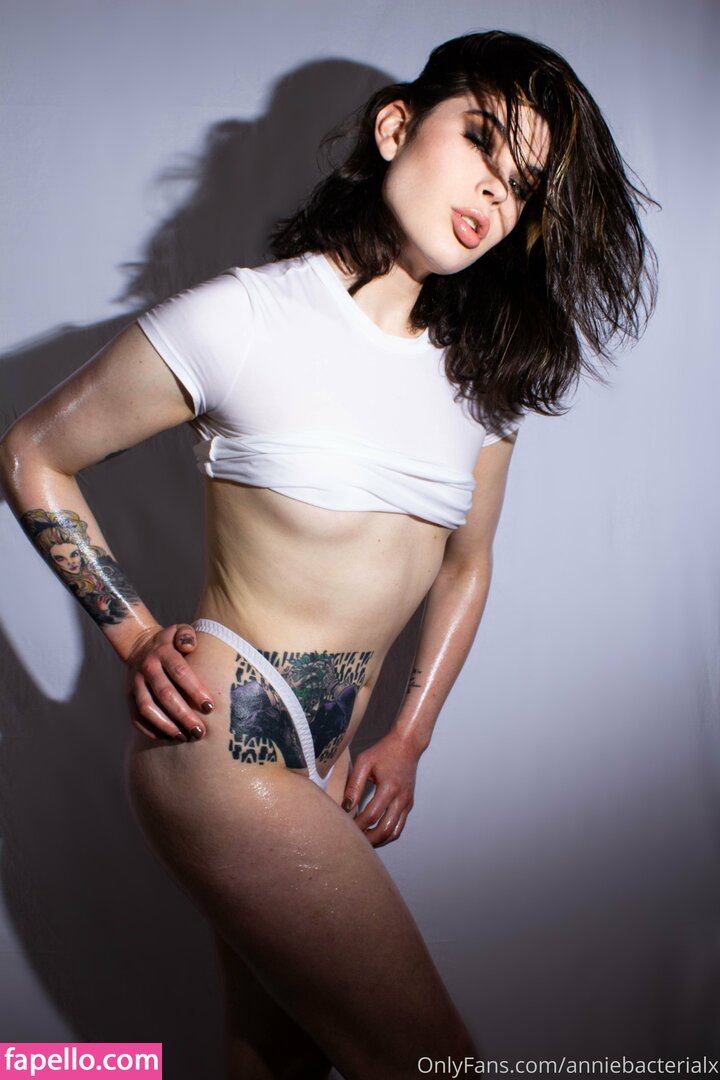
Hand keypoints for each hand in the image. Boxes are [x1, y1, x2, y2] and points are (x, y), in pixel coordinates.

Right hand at [126, 623, 213, 740]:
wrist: (139, 645)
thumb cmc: (170, 642)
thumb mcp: (179, 629)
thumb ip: (186, 635)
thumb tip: (189, 646)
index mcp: (163, 652)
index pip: (180, 672)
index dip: (195, 690)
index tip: (210, 707)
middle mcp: (147, 668)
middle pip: (165, 694)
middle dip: (183, 715)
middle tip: (200, 731)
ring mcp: (135, 684)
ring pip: (147, 708)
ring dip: (166, 725)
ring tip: (184, 737)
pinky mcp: (128, 696)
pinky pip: (136, 717)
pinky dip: (150, 730)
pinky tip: (168, 737)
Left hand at [341, 731, 418, 846]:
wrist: (407, 744)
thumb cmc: (384, 751)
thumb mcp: (364, 762)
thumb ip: (354, 785)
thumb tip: (346, 806)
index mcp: (389, 788)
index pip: (371, 816)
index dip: (358, 825)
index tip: (345, 827)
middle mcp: (401, 798)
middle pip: (385, 830)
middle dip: (368, 839)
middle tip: (354, 840)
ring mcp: (407, 802)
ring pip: (394, 832)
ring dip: (379, 840)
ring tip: (364, 840)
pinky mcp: (409, 804)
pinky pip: (400, 826)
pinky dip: (388, 834)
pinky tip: (375, 833)